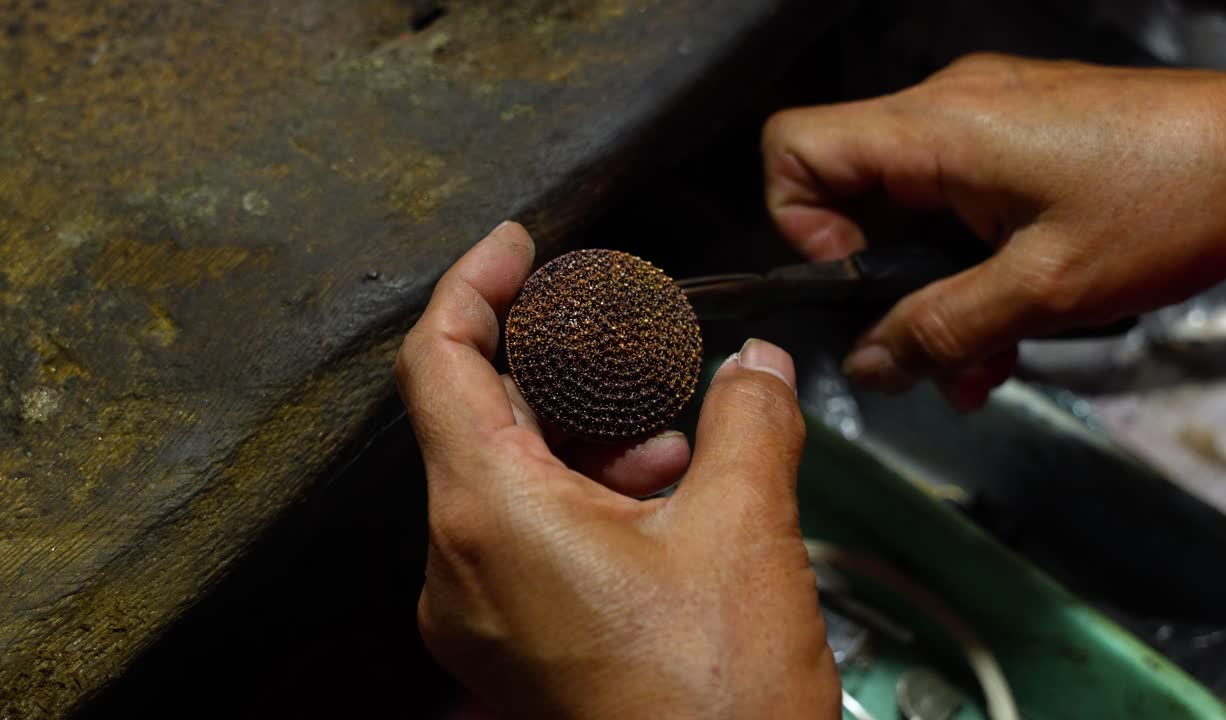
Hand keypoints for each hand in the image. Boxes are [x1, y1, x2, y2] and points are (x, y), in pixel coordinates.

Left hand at [395, 222, 838, 719]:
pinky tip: (664, 497)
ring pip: (510, 477)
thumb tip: (759, 364)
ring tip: (677, 440)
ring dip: (589, 437)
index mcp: (490, 516)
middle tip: (634, 343)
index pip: (440, 361)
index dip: (475, 285)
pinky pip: (524, 534)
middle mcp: (458, 565)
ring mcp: (477, 613)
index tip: (518, 247)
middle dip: (566, 369)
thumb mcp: (746, 531)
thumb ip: (751, 420)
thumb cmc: (714, 703)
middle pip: (482, 416)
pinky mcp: (511, 643)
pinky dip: (585, 495)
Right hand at [764, 53, 1225, 408]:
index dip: (800, 224)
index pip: (795, 147)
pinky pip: (958, 204)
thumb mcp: (1046, 288)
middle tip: (930, 355)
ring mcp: (987, 121)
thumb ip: (943, 329)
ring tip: (984, 360)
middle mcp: (949, 110)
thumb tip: (869, 364)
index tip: (859, 283)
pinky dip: (968, 268)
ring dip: (933, 294)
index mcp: (938, 128)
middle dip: (882, 286)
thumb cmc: (1174, 200)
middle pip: (850, 191)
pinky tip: (1012, 323)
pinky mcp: (1021, 137)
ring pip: (909, 211)